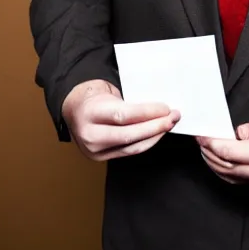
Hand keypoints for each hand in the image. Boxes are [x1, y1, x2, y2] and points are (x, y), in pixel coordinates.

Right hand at [61, 79, 179, 160]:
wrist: (74, 110)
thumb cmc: (94, 97)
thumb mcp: (108, 91)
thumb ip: (129, 100)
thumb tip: (159, 104)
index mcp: (90, 112)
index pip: (124, 115)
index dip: (147, 112)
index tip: (165, 108)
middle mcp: (90, 134)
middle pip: (129, 134)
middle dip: (156, 126)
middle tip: (173, 117)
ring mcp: (94, 150)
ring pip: (132, 146)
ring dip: (155, 136)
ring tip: (169, 124)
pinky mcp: (100, 158)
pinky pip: (129, 151)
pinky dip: (146, 142)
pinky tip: (157, 134)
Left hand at [198, 110, 248, 184]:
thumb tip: (233, 135)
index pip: (230, 152)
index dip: (213, 144)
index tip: (202, 136)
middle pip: (228, 167)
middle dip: (210, 154)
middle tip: (200, 141)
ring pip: (232, 177)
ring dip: (215, 164)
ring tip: (205, 150)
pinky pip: (240, 180)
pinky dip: (225, 172)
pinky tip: (219, 162)